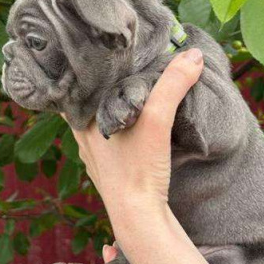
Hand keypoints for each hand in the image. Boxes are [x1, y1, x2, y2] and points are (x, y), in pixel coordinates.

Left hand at [68, 48, 203, 231]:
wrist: (139, 219)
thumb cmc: (138, 169)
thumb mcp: (157, 120)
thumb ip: (172, 85)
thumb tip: (193, 54)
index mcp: (82, 120)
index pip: (70, 82)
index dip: (79, 63)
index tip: (90, 44)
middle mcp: (82, 136)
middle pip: (85, 99)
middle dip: (97, 81)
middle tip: (112, 57)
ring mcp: (93, 155)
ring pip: (96, 119)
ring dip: (107, 103)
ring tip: (122, 81)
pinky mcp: (109, 169)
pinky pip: (107, 137)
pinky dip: (116, 123)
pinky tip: (130, 119)